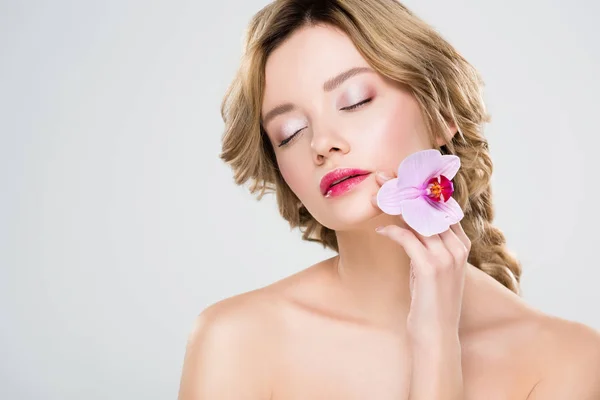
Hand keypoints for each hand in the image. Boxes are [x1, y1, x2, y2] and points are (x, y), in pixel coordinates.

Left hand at [372, 171, 469, 344]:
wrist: (436, 334)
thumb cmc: (431, 302)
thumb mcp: (432, 268)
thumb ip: (429, 246)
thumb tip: (409, 227)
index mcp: (461, 245)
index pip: (442, 207)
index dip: (421, 190)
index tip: (401, 178)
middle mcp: (458, 247)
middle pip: (429, 208)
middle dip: (405, 189)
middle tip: (383, 178)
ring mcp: (447, 257)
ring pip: (418, 219)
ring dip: (394, 205)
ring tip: (377, 197)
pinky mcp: (430, 267)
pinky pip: (408, 239)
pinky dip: (392, 231)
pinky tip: (380, 229)